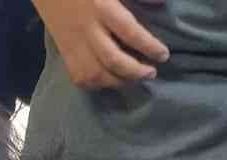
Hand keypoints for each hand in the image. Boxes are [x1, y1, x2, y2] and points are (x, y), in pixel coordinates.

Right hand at [35, 0, 167, 88]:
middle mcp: (87, 28)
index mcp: (101, 6)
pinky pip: (79, 77)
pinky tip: (109, 81)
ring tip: (132, 80)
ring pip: (95, 74)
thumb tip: (160, 3)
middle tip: (151, 73)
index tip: (163, 55)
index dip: (149, 46)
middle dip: (135, 71)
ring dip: (117, 82)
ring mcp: (73, 43)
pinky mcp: (64, 52)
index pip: (130, 32)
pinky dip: (96, 85)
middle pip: (113, 60)